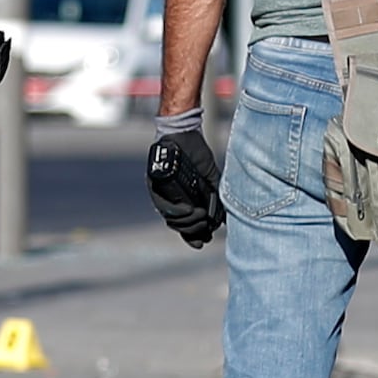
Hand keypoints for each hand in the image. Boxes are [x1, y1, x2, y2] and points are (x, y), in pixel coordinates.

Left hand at [145, 116, 225, 248]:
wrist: (187, 134)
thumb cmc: (197, 155)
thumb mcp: (210, 179)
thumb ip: (216, 198)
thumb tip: (223, 220)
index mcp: (182, 199)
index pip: (184, 224)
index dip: (192, 236)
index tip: (201, 243)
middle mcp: (170, 198)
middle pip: (178, 225)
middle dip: (193, 231)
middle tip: (205, 228)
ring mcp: (161, 192)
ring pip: (170, 218)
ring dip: (187, 223)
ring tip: (201, 218)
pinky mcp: (155, 185)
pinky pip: (163, 205)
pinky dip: (177, 211)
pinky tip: (190, 211)